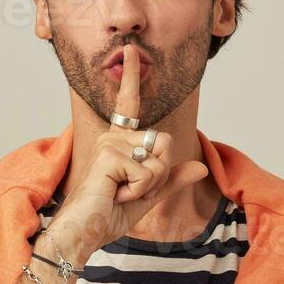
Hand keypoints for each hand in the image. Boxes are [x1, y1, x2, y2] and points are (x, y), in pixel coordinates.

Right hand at [48, 45, 210, 263]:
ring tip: (121, 193)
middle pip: (164, 142)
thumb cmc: (107, 214)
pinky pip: (149, 172)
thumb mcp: (148, 197)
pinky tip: (116, 195)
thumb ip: (172, 180)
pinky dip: (140, 190)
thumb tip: (200, 168)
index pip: (130, 106)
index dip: (131, 77)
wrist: (83, 233)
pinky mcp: (110, 156)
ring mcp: (110, 144)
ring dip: (149, 184)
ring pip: (159, 158)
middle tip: (130, 190)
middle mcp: (113, 137)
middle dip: (159, 173)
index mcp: (119, 143)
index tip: (131, 50)